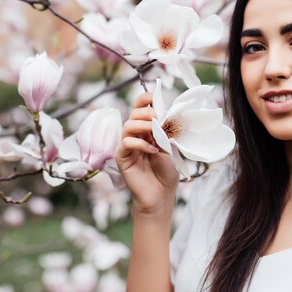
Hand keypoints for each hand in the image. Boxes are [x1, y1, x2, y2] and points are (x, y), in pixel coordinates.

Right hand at [115, 92, 178, 214]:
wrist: (161, 194)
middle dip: (146, 112)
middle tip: (158, 118)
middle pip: (133, 114)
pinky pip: (126, 142)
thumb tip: (164, 115)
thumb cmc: (165, 172)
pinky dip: (140, 143)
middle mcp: (134, 135)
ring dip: (143, 125)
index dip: (144, 99)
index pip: (140, 108)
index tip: (154, 97)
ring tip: (155, 133)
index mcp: (146, 130)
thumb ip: (165, 131)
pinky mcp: (122, 157)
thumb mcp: (169, 147)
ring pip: (128, 125)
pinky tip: (152, 150)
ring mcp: (127, 146)